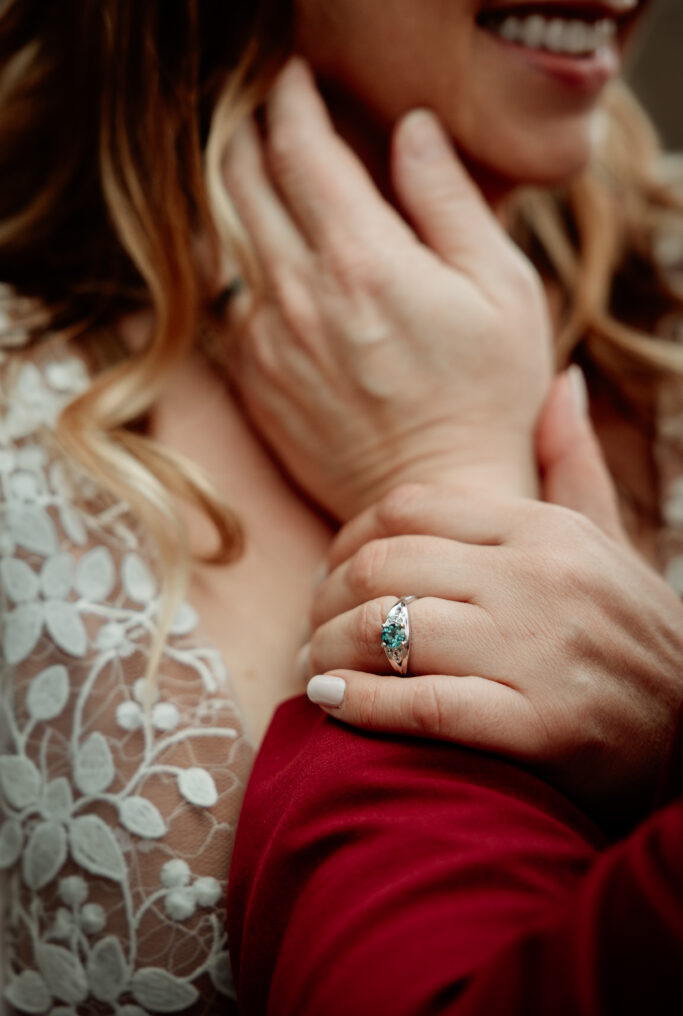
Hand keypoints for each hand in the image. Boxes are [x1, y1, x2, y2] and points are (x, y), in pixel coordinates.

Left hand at [220, 58, 552, 520]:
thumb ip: (448, 199)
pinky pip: (230, 302)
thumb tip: (411, 131)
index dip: (291, 100)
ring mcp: (267, 341)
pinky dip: (243, 266)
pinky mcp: (255, 381)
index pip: (301, 147)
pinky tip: (272, 264)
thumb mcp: (501, 287)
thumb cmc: (488, 395)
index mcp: (364, 259)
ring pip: (226, 239)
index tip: (294, 81)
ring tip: (266, 182)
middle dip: (249, 134)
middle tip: (269, 120)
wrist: (436, 495)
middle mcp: (299, 294)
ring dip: (240, 197)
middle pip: (242, 181)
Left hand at [304, 372, 682, 820]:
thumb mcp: (610, 541)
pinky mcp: (540, 727)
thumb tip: (563, 381)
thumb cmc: (637, 637)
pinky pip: (420, 705)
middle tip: (311, 626)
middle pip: (384, 565)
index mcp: (546, 529)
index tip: (332, 572)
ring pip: (388, 631)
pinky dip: (358, 704)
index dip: (348, 539)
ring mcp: (541, 653)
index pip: (407, 508)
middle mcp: (540, 580)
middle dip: (325, 598)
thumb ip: (575, 464)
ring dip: (327, 651)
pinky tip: (330, 702)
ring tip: (315, 667)